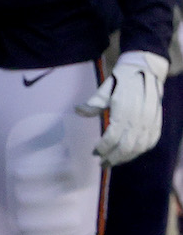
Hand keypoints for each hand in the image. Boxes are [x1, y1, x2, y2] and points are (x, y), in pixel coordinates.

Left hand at [76, 51, 166, 165]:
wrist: (145, 70)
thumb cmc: (122, 80)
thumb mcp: (105, 88)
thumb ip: (93, 104)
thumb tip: (77, 111)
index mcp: (124, 111)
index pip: (112, 137)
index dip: (103, 147)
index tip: (94, 153)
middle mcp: (138, 119)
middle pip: (126, 146)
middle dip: (113, 157)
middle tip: (102, 163)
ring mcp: (150, 122)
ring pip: (139, 147)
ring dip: (126, 157)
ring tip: (114, 161)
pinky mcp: (157, 122)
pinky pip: (150, 142)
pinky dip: (140, 151)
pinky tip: (130, 154)